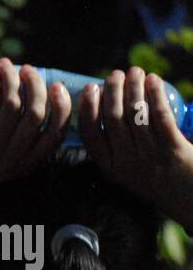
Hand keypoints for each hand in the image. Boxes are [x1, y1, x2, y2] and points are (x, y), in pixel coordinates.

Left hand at [0, 58, 69, 212]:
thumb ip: (16, 143)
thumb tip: (28, 97)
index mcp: (25, 164)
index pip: (56, 134)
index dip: (63, 107)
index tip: (58, 86)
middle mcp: (12, 158)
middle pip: (36, 114)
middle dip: (36, 85)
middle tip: (27, 69)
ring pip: (13, 106)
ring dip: (11, 78)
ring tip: (4, 64)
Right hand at [79, 66, 192, 228]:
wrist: (186, 197)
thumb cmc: (155, 178)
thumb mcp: (126, 170)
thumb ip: (115, 147)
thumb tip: (106, 110)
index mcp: (110, 167)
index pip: (91, 135)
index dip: (87, 110)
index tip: (89, 89)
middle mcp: (126, 161)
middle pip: (113, 120)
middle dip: (112, 92)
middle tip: (115, 74)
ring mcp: (149, 156)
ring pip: (136, 115)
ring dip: (134, 88)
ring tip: (134, 72)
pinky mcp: (172, 149)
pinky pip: (160, 117)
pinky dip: (155, 95)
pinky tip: (153, 80)